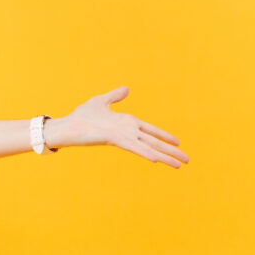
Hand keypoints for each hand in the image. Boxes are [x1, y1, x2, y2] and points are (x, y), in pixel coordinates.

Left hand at [57, 86, 188, 167]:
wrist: (67, 126)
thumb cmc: (82, 116)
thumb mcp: (101, 101)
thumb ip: (115, 96)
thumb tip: (127, 89)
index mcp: (127, 123)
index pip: (151, 131)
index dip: (165, 136)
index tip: (178, 142)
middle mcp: (128, 132)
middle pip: (154, 142)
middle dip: (171, 151)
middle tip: (187, 160)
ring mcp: (123, 137)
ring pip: (149, 148)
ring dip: (165, 156)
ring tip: (179, 165)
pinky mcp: (115, 140)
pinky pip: (134, 147)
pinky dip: (146, 153)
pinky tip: (157, 160)